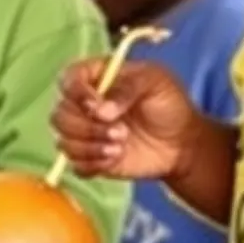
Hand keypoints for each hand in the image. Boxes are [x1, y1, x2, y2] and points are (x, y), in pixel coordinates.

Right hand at [53, 58, 199, 179]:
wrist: (183, 144)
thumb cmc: (169, 104)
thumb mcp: (155, 82)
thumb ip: (127, 88)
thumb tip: (101, 111)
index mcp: (97, 78)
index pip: (68, 79)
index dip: (75, 92)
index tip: (95, 106)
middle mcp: (85, 105)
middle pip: (60, 114)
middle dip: (87, 126)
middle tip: (120, 132)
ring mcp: (86, 133)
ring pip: (64, 140)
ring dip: (89, 146)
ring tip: (120, 147)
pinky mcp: (91, 158)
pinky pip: (75, 164)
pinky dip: (91, 164)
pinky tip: (115, 158)